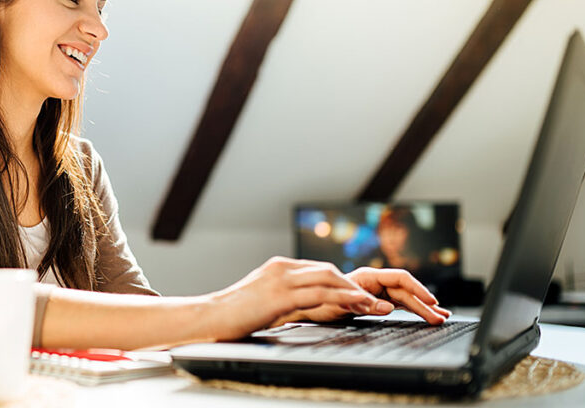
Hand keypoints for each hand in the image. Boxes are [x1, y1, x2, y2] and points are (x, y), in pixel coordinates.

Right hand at [204, 257, 383, 341]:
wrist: (208, 317)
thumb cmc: (234, 315)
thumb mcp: (264, 301)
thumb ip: (284, 298)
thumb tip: (304, 307)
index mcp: (279, 268)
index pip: (320, 270)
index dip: (344, 282)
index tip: (362, 295)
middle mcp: (282, 268)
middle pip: (328, 271)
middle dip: (354, 285)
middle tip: (376, 299)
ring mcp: (281, 279)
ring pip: (328, 279)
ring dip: (355, 293)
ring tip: (375, 305)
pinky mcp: (279, 295)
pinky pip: (318, 294)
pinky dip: (341, 299)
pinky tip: (355, 307)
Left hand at [271, 266, 450, 325]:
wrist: (302, 307)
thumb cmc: (316, 303)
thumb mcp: (338, 305)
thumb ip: (363, 304)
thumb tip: (387, 307)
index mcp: (366, 277)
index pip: (400, 278)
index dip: (418, 289)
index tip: (431, 301)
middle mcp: (372, 282)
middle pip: (406, 290)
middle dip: (424, 304)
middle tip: (441, 318)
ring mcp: (374, 292)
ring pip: (404, 298)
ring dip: (422, 308)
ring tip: (439, 318)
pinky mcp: (374, 302)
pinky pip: (398, 304)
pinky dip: (412, 310)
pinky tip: (424, 315)